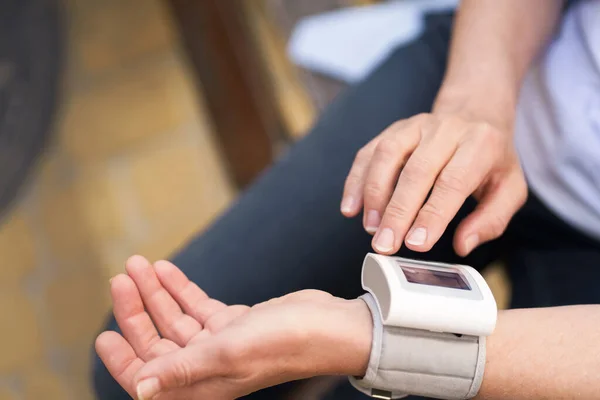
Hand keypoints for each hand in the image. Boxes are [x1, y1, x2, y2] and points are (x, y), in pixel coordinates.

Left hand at [96, 256, 371, 399]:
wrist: (331, 325)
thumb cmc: (287, 341)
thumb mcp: (230, 352)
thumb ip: (183, 369)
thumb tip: (139, 391)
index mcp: (203, 384)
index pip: (149, 376)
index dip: (123, 358)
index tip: (103, 333)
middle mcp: (208, 368)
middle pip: (160, 340)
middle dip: (138, 309)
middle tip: (121, 274)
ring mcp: (222, 343)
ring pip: (177, 318)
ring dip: (157, 292)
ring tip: (138, 264)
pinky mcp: (236, 323)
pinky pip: (198, 306)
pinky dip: (181, 288)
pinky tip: (167, 270)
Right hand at [341, 110, 526, 255]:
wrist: (475, 114)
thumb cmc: (490, 159)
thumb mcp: (510, 188)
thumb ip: (492, 219)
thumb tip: (463, 244)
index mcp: (480, 143)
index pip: (453, 181)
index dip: (432, 214)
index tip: (416, 243)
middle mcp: (446, 129)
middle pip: (416, 170)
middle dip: (397, 211)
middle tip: (385, 245)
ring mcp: (415, 125)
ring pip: (387, 155)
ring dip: (374, 195)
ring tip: (371, 229)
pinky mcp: (393, 130)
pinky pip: (368, 152)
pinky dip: (356, 181)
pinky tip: (351, 208)